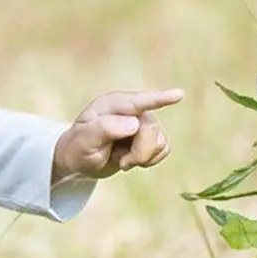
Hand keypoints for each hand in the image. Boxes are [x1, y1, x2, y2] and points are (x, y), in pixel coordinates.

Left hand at [53, 88, 183, 181]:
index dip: (159, 99)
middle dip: (139, 152)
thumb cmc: (78, 147)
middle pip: (150, 129)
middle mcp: (130, 109)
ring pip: (160, 141)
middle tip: (121, 163)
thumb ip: (105, 129)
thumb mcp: (85, 140)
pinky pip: (164, 149)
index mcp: (112, 104)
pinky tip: (132, 160)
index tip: (178, 94)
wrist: (80, 161)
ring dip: (142, 158)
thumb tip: (134, 123)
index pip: (137, 102)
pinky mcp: (149, 136)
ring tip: (121, 160)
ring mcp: (141, 122)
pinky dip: (149, 160)